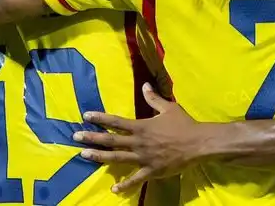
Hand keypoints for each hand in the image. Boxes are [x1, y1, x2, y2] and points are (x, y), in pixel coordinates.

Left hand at [72, 83, 202, 193]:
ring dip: (100, 157)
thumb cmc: (184, 124)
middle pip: (111, 140)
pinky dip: (125, 185)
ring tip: (84, 155)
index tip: (86, 116)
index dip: (100, 118)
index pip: (116, 122)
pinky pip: (135, 179)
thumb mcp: (168, 108)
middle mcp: (139, 142)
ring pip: (117, 158)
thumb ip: (153, 99)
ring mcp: (143, 158)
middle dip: (92, 138)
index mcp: (142, 126)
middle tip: (76, 137)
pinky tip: (114, 189)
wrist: (198, 143)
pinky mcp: (151, 171)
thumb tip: (144, 85)